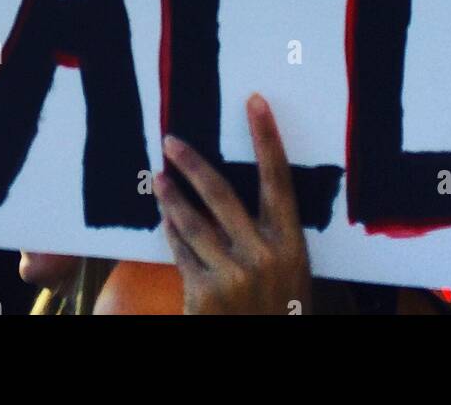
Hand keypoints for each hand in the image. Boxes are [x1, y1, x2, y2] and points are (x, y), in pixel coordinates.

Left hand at [155, 93, 310, 314]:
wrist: (269, 350)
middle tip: (171, 140)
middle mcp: (262, 255)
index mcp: (290, 243)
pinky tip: (165, 220)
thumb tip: (242, 190)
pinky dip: (172, 234)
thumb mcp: (292, 270)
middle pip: (220, 194)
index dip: (266, 138)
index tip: (254, 101)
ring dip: (171, 196)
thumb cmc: (281, 308)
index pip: (277, 179)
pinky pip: (181, 253)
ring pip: (192, 222)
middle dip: (193, 163)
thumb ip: (271, 235)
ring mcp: (231, 276)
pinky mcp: (203, 294)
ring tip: (158, 177)